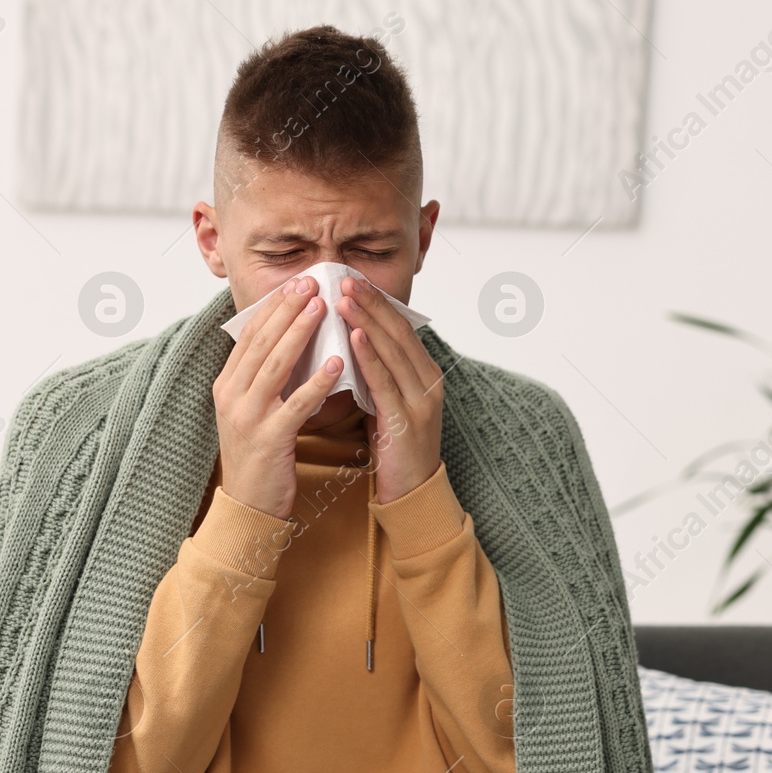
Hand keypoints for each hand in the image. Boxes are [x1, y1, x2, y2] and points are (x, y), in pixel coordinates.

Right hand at [213, 275, 342, 519]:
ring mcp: (247, 417)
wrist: (249, 505)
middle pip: (261, 342)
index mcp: (227, 385)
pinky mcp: (269, 439)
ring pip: (275, 365)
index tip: (297, 282)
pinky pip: (296, 404)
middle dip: (287, 309)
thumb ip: (265, 378)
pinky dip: (317, 381)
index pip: (249, 335)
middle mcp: (231, 396)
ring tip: (323, 308)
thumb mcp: (254, 409)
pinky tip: (337, 363)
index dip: (273, 307)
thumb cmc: (259, 456)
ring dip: (300, 333)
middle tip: (312, 282)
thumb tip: (290, 340)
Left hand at [339, 276, 443, 502]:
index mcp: (424, 375)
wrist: (412, 494)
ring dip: (366, 321)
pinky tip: (352, 337)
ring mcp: (421, 401)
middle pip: (398, 333)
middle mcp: (428, 382)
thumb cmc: (395, 449)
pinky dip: (369, 356)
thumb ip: (377, 375)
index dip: (377, 303)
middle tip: (345, 278)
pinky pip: (385, 381)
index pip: (399, 330)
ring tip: (343, 297)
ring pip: (392, 351)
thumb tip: (350, 343)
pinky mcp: (407, 420)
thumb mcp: (387, 403)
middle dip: (371, 303)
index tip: (352, 280)